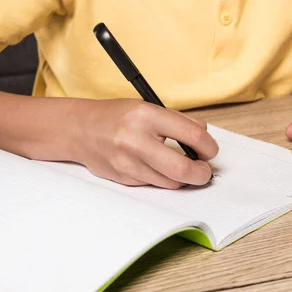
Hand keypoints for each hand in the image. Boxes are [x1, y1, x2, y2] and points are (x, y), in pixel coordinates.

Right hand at [70, 99, 218, 188]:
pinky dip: (163, 179)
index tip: (210, 151)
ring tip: (182, 167)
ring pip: (170, 182)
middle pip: (182, 169)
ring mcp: (128, 162)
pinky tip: (157, 167)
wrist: (81, 130)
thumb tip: (205, 139)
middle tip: (204, 171)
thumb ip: (178, 122)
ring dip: (183, 178)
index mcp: (146, 116)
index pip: (192, 135)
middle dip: (201, 174)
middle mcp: (135, 140)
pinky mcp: (124, 178)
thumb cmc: (117, 117)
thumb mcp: (148, 107)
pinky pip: (154, 184)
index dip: (209, 147)